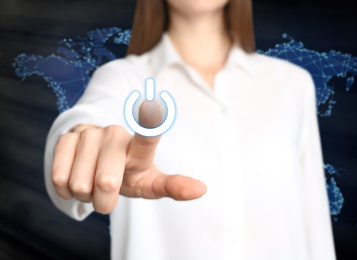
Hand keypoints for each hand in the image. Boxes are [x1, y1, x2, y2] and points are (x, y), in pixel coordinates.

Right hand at [51, 121, 205, 214]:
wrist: (96, 163)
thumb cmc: (128, 174)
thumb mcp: (149, 183)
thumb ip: (173, 186)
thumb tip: (203, 189)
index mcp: (139, 148)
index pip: (146, 137)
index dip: (149, 126)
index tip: (153, 110)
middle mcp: (115, 135)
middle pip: (107, 183)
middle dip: (105, 200)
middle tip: (108, 192)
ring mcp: (89, 134)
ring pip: (80, 185)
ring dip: (85, 194)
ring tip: (92, 182)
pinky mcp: (65, 138)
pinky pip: (59, 178)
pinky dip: (66, 189)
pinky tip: (75, 176)